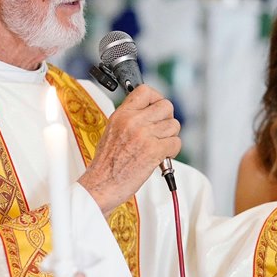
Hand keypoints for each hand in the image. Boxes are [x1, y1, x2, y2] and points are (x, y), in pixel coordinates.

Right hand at [79, 85, 180, 212]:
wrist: (100, 185)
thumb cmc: (106, 164)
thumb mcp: (112, 132)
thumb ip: (129, 119)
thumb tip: (149, 113)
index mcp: (121, 114)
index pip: (146, 91)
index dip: (156, 99)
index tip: (157, 109)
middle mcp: (132, 121)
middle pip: (166, 106)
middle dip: (167, 120)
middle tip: (161, 131)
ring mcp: (143, 135)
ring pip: (174, 125)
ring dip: (170, 137)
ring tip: (159, 146)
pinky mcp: (153, 151)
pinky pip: (175, 142)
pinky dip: (172, 151)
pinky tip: (162, 156)